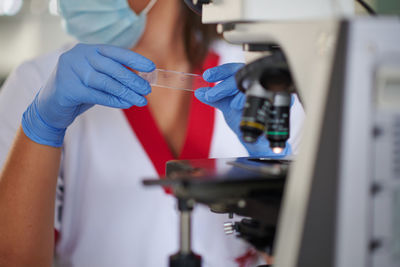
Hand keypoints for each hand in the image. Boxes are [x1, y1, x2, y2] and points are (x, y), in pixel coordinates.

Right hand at [22, 43, 154, 146]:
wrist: (50, 107)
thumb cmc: (79, 91)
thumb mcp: (96, 78)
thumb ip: (113, 75)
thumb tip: (141, 81)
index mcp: (87, 50)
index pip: (115, 52)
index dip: (134, 59)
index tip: (150, 67)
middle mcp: (78, 56)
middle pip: (112, 68)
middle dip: (133, 80)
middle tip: (147, 90)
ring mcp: (70, 71)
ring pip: (106, 82)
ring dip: (126, 93)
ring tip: (141, 101)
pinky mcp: (67, 89)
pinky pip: (97, 95)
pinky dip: (114, 100)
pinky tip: (126, 104)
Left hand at [195, 63, 291, 156]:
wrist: (256, 138)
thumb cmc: (243, 118)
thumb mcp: (226, 106)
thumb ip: (214, 98)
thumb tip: (199, 92)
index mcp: (246, 79)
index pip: (233, 69)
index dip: (219, 71)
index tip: (207, 76)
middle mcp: (257, 83)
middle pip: (242, 76)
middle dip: (224, 86)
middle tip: (211, 95)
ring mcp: (269, 92)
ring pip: (253, 86)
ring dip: (238, 95)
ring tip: (229, 104)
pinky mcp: (279, 102)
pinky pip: (267, 98)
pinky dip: (253, 103)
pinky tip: (241, 106)